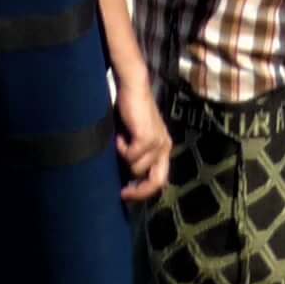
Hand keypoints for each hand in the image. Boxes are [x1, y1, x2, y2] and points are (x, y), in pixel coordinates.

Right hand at [115, 78, 171, 203]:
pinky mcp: (148, 138)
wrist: (132, 88)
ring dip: (123, 158)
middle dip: (139, 191)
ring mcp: (158, 143)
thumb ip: (136, 154)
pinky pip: (130, 156)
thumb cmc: (130, 111)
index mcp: (164, 148)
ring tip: (119, 140)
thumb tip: (126, 178)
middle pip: (157, 182)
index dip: (143, 192)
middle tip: (122, 193)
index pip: (160, 180)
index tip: (126, 195)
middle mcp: (165, 147)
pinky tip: (120, 135)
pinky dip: (121, 148)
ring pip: (137, 168)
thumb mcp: (134, 137)